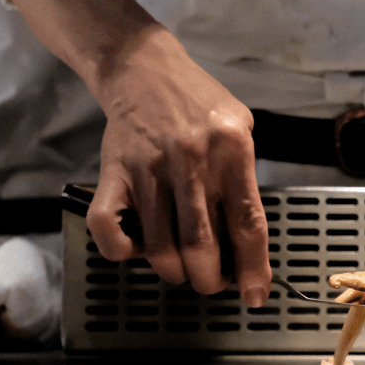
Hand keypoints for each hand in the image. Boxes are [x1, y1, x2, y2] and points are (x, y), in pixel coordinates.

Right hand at [85, 30, 271, 305]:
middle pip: (202, 245)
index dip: (253, 268)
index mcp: (231, 150)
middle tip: (213, 281)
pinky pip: (108, 228)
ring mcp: (148, 168)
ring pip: (161, 247)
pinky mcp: (113, 173)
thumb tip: (249, 244)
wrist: (143, 68)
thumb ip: (245, 180)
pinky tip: (137, 249)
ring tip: (184, 270)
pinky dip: (122, 251)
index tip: (256, 295)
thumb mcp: (240, 127)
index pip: (246, 224)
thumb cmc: (197, 103)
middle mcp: (190, 161)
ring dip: (175, 272)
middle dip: (210, 279)